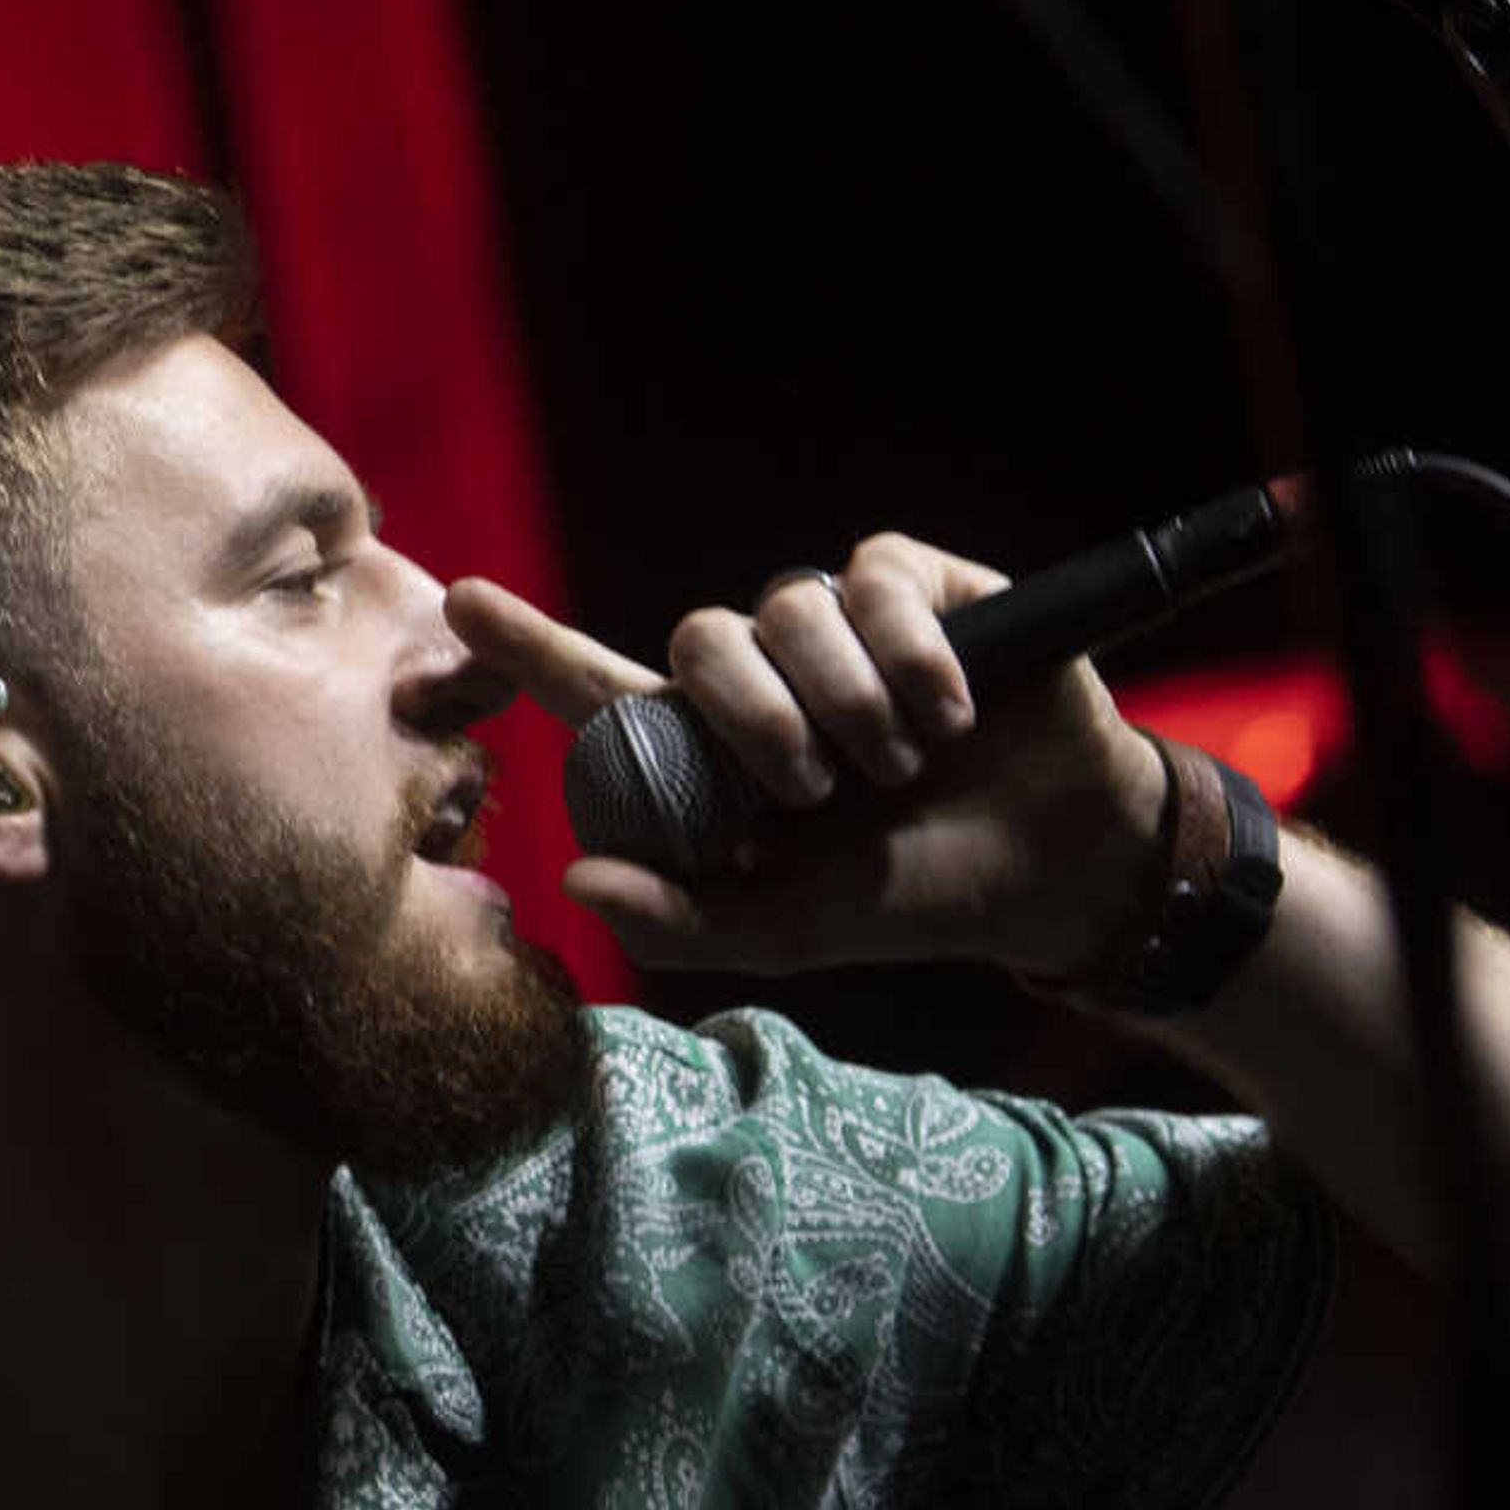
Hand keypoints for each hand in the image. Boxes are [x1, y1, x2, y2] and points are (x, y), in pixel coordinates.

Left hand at [448, 536, 1163, 978]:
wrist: (1050, 867)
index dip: (528, 645)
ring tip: (905, 762)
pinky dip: (911, 656)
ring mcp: (835, 629)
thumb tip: (573, 881)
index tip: (459, 602)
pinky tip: (954, 712)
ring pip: (786, 606)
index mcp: (710, 755)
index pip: (601, 691)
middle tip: (818, 790)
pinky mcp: (914, 588)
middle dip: (753, 719)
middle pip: (701, 640)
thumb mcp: (792, 929)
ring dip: (845, 699)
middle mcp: (763, 678)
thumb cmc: (910, 894)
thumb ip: (683, 919)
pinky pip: (872, 579)